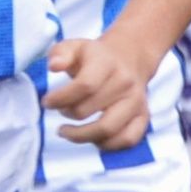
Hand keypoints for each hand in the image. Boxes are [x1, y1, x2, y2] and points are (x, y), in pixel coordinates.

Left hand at [42, 32, 153, 149]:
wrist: (129, 58)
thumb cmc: (94, 57)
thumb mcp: (74, 46)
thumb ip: (59, 54)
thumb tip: (54, 66)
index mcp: (106, 63)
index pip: (85, 85)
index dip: (61, 98)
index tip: (47, 102)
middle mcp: (125, 83)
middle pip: (89, 110)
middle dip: (67, 114)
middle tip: (60, 111)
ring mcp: (137, 101)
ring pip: (108, 129)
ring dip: (81, 136)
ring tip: (66, 132)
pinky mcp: (143, 116)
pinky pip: (127, 139)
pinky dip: (106, 145)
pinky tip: (91, 138)